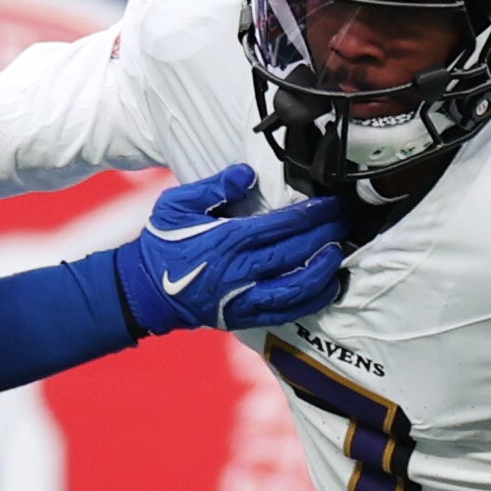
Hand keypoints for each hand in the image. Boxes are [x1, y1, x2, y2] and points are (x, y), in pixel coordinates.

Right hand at [119, 167, 346, 335]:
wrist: (144, 290)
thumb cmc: (162, 244)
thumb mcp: (177, 204)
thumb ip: (214, 186)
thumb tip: (247, 174)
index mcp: (227, 240)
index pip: (281, 225)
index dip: (313, 215)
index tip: (333, 204)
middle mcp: (239, 271)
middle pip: (295, 253)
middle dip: (326, 236)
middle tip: (346, 222)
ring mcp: (242, 297)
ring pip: (295, 288)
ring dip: (323, 271)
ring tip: (339, 254)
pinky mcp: (243, 316)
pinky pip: (285, 312)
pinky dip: (310, 300)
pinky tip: (326, 286)